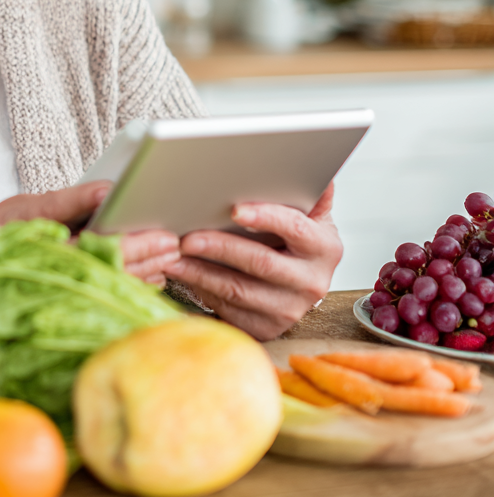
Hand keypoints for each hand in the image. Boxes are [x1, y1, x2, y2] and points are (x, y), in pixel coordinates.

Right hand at [0, 183, 181, 284]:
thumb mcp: (26, 209)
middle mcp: (58, 281)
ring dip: (143, 272)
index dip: (134, 246)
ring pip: (112, 285)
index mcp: (48, 256)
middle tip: (173, 244)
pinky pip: (105, 294)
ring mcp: (64, 295)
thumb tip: (106, 191)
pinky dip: (130, 283)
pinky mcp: (68, 300)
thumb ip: (66, 202)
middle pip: (113, 271)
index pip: (100, 252)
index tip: (161, 237)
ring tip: (167, 256)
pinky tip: (150, 275)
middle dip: (146, 258)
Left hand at [162, 183, 341, 340]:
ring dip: (200, 271)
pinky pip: (228, 308)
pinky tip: (182, 273)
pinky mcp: (266, 327)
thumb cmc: (296, 240)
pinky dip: (201, 289)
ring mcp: (289, 309)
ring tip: (173, 255)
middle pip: (260, 263)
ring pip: (237, 290)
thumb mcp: (310, 215)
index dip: (265, 217)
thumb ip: (309, 193)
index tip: (236, 209)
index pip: (294, 228)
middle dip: (219, 247)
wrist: (300, 282)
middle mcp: (311, 282)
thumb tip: (314, 169)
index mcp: (324, 247)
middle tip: (187, 237)